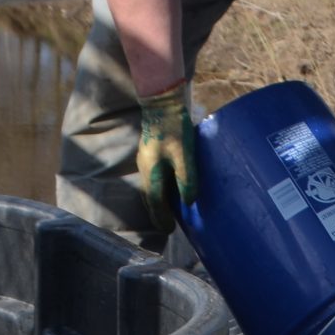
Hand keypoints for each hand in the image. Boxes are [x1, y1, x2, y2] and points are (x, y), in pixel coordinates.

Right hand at [137, 81, 197, 225]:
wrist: (162, 104)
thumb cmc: (175, 128)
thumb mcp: (185, 153)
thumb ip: (187, 177)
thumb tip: (189, 201)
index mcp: (151, 171)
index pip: (154, 201)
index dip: (161, 217)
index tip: (168, 230)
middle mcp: (145, 168)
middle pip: (150, 196)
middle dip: (158, 212)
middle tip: (168, 226)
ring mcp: (145, 160)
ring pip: (150, 187)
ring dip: (158, 201)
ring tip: (169, 212)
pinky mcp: (150, 153)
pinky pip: (153, 178)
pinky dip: (159, 189)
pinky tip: (169, 189)